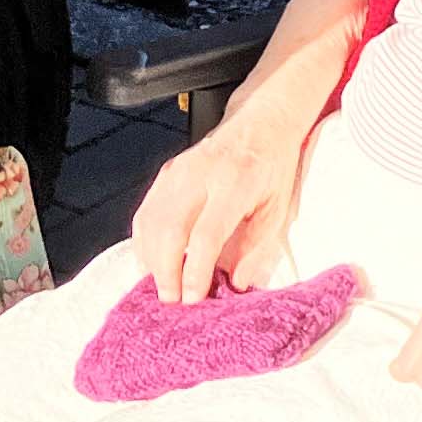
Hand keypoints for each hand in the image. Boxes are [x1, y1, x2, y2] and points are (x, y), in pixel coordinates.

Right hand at [130, 115, 301, 303]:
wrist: (259, 122)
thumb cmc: (271, 165)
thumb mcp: (277, 207)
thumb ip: (256, 246)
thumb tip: (236, 283)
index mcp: (234, 183)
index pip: (205, 234)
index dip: (195, 270)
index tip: (193, 297)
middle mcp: (200, 175)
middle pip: (169, 230)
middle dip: (165, 271)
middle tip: (172, 299)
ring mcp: (178, 172)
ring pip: (150, 222)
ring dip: (151, 260)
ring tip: (164, 286)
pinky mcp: (166, 174)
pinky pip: (145, 213)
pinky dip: (144, 242)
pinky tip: (154, 261)